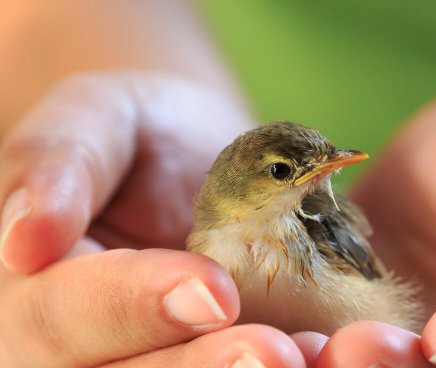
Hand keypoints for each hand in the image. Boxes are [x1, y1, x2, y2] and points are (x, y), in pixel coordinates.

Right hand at [0, 73, 308, 366]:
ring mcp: (153, 356)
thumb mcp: (93, 120)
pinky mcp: (213, 353)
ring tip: (315, 356)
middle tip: (278, 353)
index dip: (135, 307)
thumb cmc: (136, 137)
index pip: (67, 318)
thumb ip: (60, 162)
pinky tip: (334, 353)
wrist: (189, 165)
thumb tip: (24, 239)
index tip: (214, 290)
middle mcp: (92, 348)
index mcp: (39, 295)